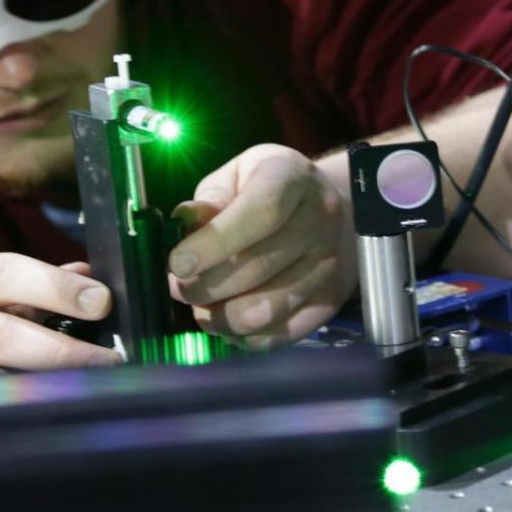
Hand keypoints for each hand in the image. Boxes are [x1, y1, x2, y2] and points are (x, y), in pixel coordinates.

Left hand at [168, 144, 356, 348]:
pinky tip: (226, 319)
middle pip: (257, 268)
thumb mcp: (238, 174)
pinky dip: (241, 337)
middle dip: (203, 287)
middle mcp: (320, 221)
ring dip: (218, 317)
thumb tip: (184, 231)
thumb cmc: (271, 189)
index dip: (214, 244)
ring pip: (264, 311)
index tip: (177, 264)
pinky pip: (278, 337)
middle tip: (178, 286)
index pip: (259, 214)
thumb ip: (209, 200)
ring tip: (201, 305)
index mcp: (292, 178)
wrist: (334, 208)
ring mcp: (330, 266)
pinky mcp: (329, 303)